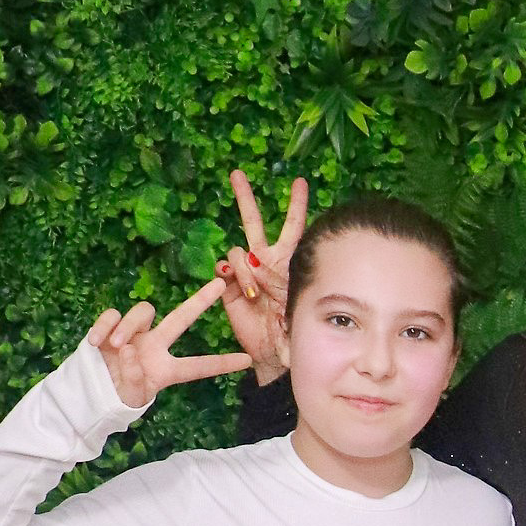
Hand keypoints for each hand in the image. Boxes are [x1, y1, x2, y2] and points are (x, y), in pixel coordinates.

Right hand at [89, 281, 255, 412]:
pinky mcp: (111, 326)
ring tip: (117, 347)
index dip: (221, 364)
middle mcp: (155, 346)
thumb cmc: (116, 397)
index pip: (198, 367)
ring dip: (129, 326)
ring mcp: (134, 333)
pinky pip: (113, 314)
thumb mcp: (130, 398)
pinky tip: (95, 342)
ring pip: (143, 312)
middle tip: (220, 285)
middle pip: (181, 318)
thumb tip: (131, 351)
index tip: (247, 361)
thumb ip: (134, 380)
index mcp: (167, 369)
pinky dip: (105, 326)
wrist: (88, 391)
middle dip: (200, 301)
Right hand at [214, 167, 307, 388]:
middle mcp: (264, 261)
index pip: (293, 227)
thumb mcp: (299, 299)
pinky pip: (225, 269)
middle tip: (237, 174)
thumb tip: (263, 262)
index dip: (296, 205)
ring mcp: (244, 272)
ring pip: (237, 250)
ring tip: (256, 292)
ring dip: (245, 268)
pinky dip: (233, 276)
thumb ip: (287, 279)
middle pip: (253, 222)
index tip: (300, 182)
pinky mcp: (228, 287)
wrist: (276, 352)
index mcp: (287, 261)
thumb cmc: (295, 327)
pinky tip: (242, 290)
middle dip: (245, 197)